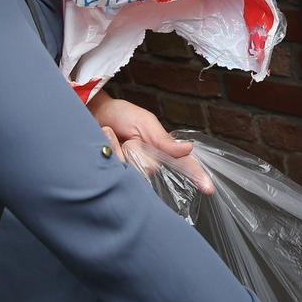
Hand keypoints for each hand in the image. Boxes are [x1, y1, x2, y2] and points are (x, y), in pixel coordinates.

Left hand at [87, 92, 213, 192]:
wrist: (93, 114)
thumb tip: (189, 149)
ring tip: (113, 135)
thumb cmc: (121, 116)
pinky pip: (115, 166)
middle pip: (150, 167)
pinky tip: (105, 139)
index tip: (209, 188)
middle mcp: (148, 164)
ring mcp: (131, 171)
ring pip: (131, 168)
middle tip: (128, 137)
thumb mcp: (145, 123)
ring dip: (120, 148)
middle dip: (137, 150)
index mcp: (161, 151)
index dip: (198, 176)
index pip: (184, 165)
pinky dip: (109, 148)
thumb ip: (165, 140)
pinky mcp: (115, 174)